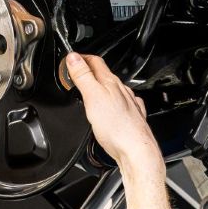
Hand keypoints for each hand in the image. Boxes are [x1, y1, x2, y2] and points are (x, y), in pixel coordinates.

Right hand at [63, 53, 163, 175]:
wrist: (136, 151)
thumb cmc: (118, 128)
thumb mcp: (93, 97)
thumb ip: (83, 76)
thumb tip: (74, 58)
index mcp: (111, 83)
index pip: (95, 61)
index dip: (81, 57)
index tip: (71, 58)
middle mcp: (122, 91)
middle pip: (104, 74)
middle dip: (89, 70)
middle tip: (76, 71)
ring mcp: (128, 105)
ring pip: (113, 89)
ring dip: (100, 85)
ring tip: (89, 87)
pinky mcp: (131, 118)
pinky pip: (121, 103)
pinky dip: (112, 101)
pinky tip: (110, 106)